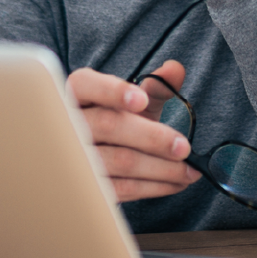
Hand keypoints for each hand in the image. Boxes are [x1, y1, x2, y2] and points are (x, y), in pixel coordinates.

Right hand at [68, 59, 200, 201]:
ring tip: (188, 171)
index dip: (112, 91)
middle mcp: (68, 123)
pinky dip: (153, 186)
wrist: (98, 157)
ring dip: (160, 169)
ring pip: (117, 161)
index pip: (86, 85)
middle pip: (108, 125)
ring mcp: (71, 157)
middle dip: (152, 137)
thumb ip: (157, 85)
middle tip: (184, 147)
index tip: (141, 100)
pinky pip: (120, 188)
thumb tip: (175, 69)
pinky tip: (175, 183)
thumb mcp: (134, 101)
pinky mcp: (83, 186)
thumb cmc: (117, 121)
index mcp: (79, 93)